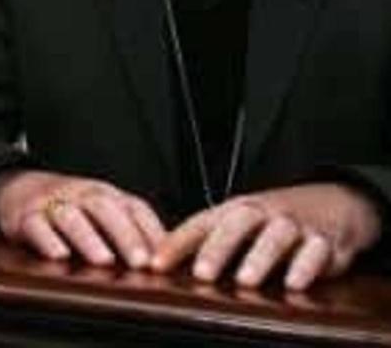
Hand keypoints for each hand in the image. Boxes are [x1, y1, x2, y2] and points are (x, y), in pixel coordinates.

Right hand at [0, 170, 165, 268]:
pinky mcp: (27, 216)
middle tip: (140, 262)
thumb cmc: (69, 205)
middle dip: (125, 235)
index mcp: (106, 194)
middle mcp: (82, 194)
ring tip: (104, 260)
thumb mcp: (100, 211)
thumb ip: (130, 230)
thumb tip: (166, 261)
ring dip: (90, 239)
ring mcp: (54, 203)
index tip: (165, 258)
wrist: (17, 185)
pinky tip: (59, 255)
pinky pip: (37, 225)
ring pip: (73, 217)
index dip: (152, 231)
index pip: (135, 207)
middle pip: (106, 209)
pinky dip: (48, 240)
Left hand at [151, 183, 381, 289]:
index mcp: (234, 211)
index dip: (177, 243)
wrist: (330, 202)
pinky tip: (294, 283)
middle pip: (238, 223)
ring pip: (276, 235)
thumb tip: (157, 264)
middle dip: (219, 248)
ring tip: (245, 280)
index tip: (155, 264)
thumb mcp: (237, 225)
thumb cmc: (271, 220)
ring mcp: (292, 225)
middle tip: (202, 273)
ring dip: (260, 256)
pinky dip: (305, 265)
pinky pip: (315, 250)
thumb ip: (203, 242)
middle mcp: (262, 214)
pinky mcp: (323, 241)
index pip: (201, 223)